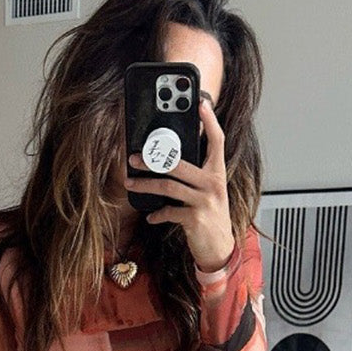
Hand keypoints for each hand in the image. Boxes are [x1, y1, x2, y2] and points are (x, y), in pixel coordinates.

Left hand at [124, 95, 236, 271]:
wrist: (220, 247)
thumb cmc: (210, 215)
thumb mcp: (209, 190)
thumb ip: (197, 173)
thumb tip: (169, 157)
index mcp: (217, 172)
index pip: (217, 141)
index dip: (210, 121)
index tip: (201, 103)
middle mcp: (213, 183)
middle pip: (179, 163)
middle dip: (153, 159)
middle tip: (134, 157)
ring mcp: (205, 201)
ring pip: (168, 187)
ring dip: (146, 184)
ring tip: (131, 182)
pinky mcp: (195, 219)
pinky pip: (169, 212)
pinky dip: (157, 214)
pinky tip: (151, 215)